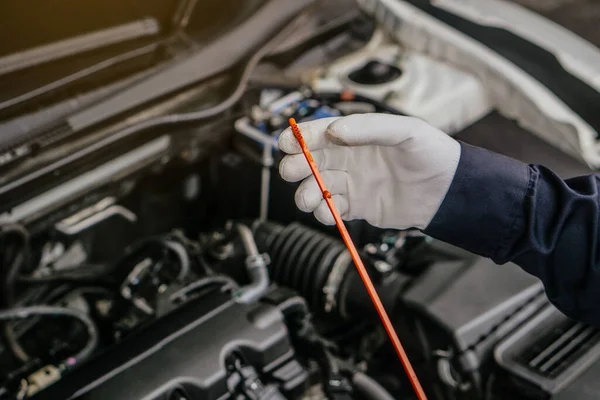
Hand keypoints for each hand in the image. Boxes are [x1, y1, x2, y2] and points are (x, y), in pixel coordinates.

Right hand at [277, 113, 460, 229]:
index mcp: (355, 136)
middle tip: (293, 171)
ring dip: (305, 193)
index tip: (286, 142)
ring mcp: (351, 184)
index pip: (319, 134)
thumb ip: (368, 127)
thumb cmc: (431, 153)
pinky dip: (324, 213)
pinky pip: (331, 211)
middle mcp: (348, 159)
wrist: (448, 191)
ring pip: (315, 188)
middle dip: (296, 166)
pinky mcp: (357, 207)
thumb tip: (333, 131)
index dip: (299, 137)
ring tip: (310, 199)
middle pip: (309, 162)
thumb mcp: (404, 130)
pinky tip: (329, 212)